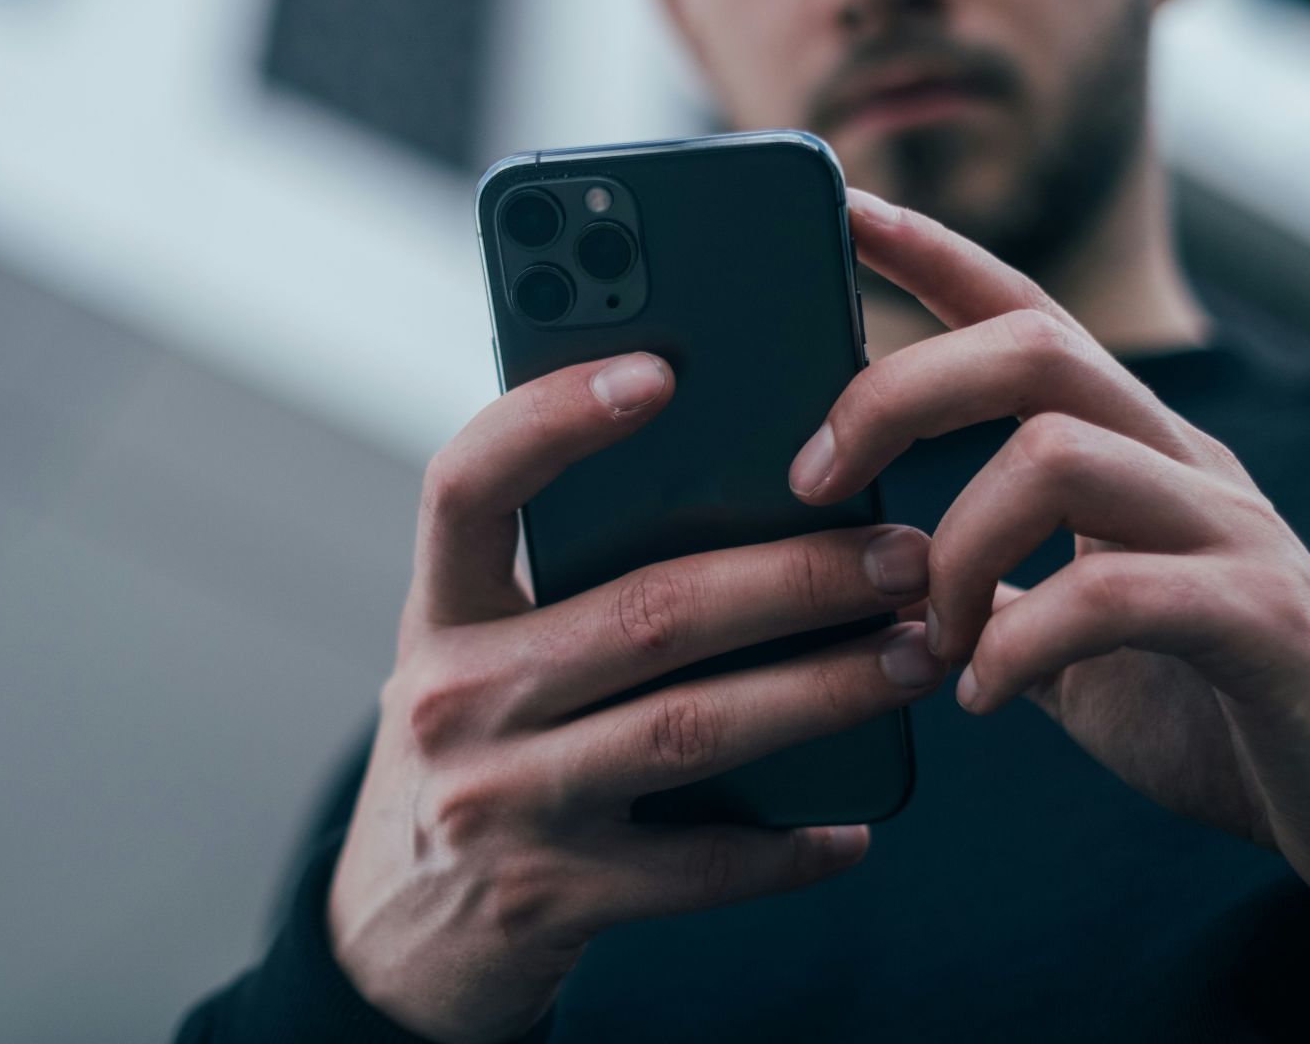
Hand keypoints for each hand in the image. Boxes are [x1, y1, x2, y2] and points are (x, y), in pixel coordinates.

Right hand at [330, 352, 945, 1043]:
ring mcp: (500, 803)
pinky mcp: (550, 898)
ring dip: (824, 689)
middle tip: (901, 554)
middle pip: (646, 610)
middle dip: (794, 574)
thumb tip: (748, 507)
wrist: (395, 939)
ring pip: (693, 727)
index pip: (468, 484)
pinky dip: (787, 847)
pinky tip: (851, 827)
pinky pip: (699, 867)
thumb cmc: (471, 757)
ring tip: (914, 655)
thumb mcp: (478, 660)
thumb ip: (561, 590)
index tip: (659, 369)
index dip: (553, 418)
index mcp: (439, 614)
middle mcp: (455, 699)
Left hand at [790, 189, 1309, 922]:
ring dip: (954, 549)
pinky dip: (1019, 645)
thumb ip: (999, 593)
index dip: (936, 256)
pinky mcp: (1264, 619)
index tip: (844, 210)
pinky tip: (985, 696)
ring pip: (1059, 454)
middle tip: (810, 479)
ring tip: (928, 639)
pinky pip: (1114, 594)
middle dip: (898, 393)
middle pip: (1033, 348)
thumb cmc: (1213, 712)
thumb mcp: (1075, 640)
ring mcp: (1231, 532)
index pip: (1029, 316)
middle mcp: (1185, 465)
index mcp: (1135, 454)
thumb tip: (886, 576)